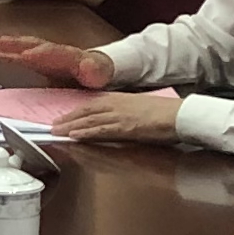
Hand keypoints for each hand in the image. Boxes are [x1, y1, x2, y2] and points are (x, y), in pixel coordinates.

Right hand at [0, 39, 112, 86]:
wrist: (98, 70)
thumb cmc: (97, 74)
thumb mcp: (100, 74)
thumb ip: (94, 70)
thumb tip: (89, 64)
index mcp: (70, 55)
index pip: (53, 52)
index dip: (40, 53)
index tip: (27, 55)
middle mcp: (56, 51)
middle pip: (36, 44)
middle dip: (20, 44)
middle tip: (3, 42)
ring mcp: (47, 55)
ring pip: (28, 46)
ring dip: (12, 45)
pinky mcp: (41, 61)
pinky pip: (24, 55)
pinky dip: (11, 54)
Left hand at [52, 90, 182, 143]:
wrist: (181, 115)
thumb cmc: (166, 113)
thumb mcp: (141, 107)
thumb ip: (125, 111)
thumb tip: (115, 119)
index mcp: (121, 98)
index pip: (92, 104)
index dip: (76, 111)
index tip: (64, 117)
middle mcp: (117, 104)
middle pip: (86, 111)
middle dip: (68, 119)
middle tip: (52, 126)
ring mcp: (120, 115)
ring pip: (89, 120)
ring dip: (71, 126)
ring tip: (56, 132)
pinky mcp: (125, 127)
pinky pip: (100, 130)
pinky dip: (85, 133)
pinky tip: (74, 136)